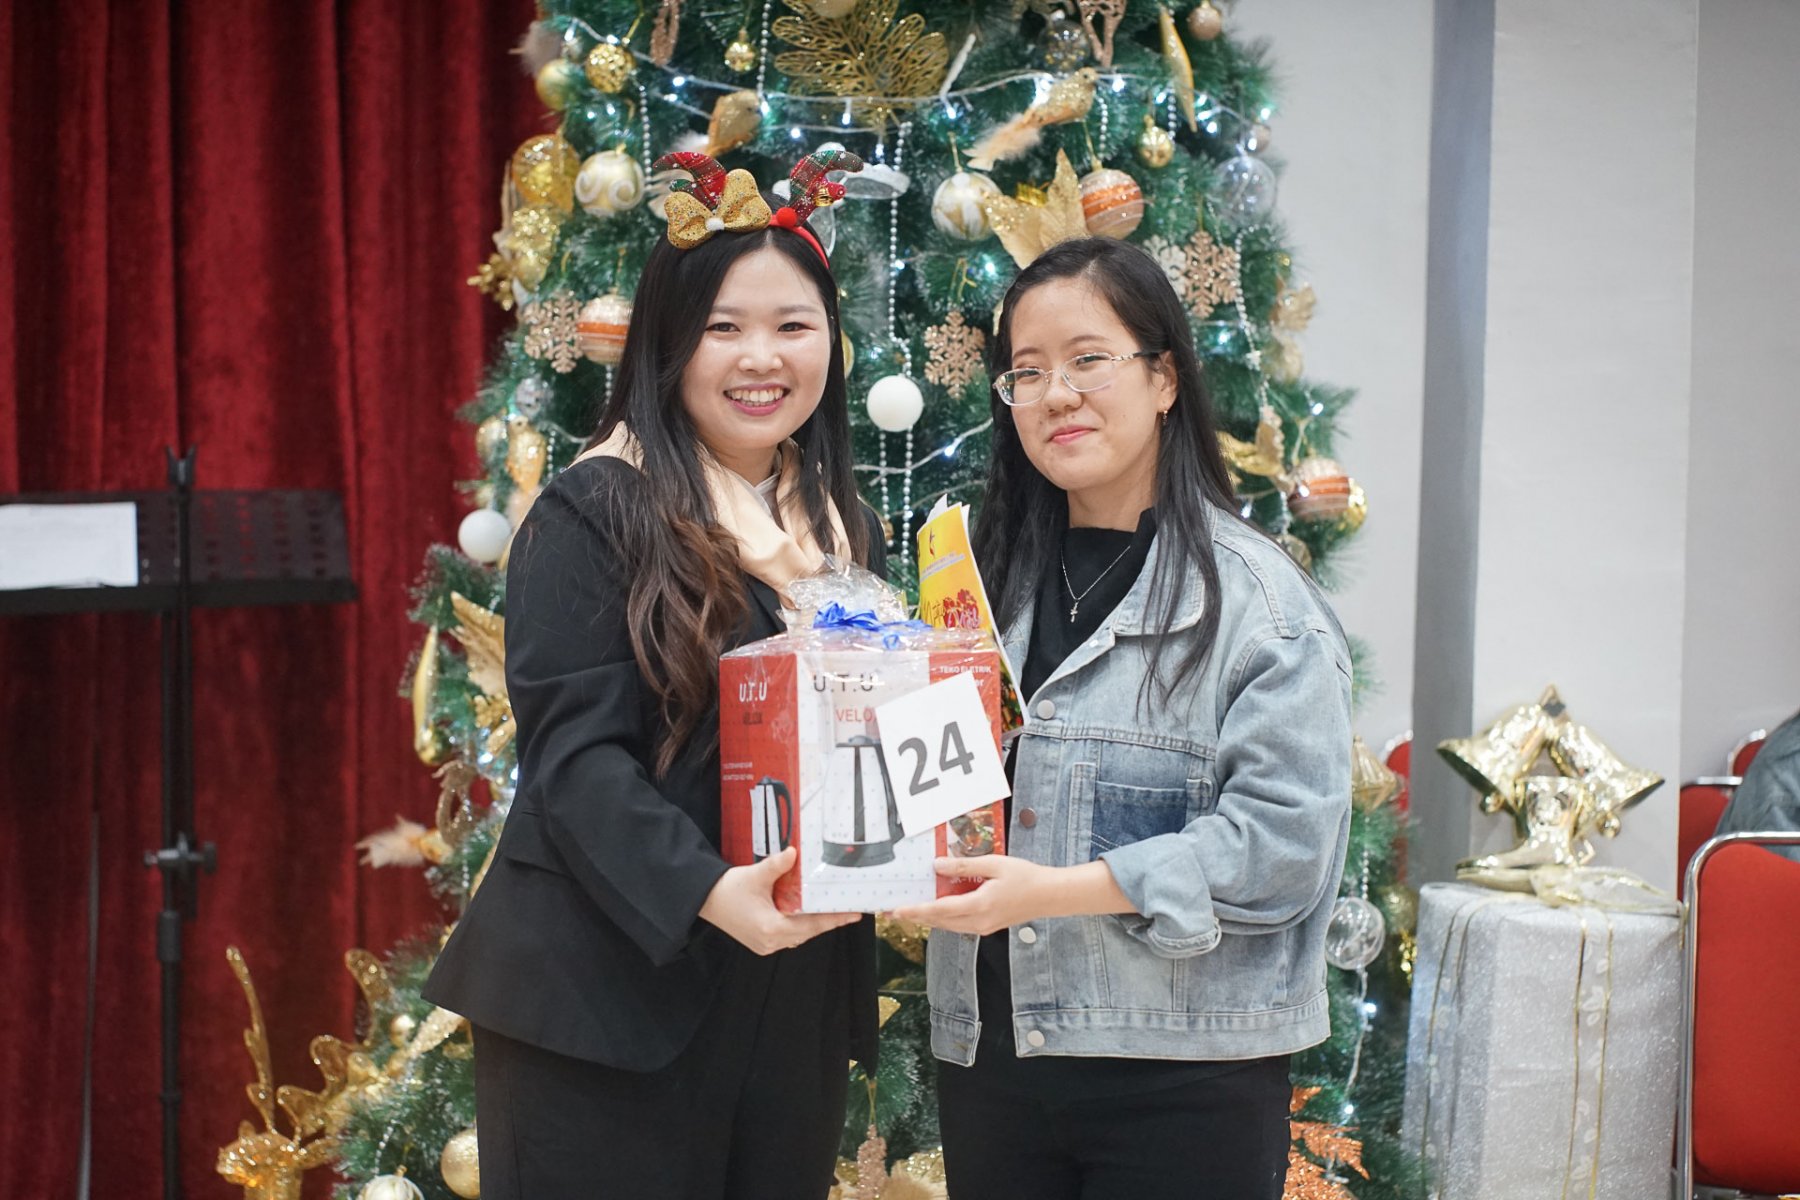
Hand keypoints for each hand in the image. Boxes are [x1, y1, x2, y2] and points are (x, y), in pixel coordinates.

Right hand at [698, 846, 861, 954]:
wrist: (704, 900)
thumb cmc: (728, 889)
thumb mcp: (754, 875)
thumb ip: (776, 865)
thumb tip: (794, 852)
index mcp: (772, 928)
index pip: (811, 924)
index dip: (834, 918)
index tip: (853, 913)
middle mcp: (771, 941)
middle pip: (809, 932)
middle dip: (829, 921)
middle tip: (851, 911)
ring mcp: (766, 945)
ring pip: (800, 936)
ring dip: (816, 924)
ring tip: (835, 913)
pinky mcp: (762, 942)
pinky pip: (789, 936)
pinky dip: (802, 927)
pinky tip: (810, 916)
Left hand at [889, 856, 1060, 935]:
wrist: (1049, 896)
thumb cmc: (1026, 877)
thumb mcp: (994, 864)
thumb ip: (964, 866)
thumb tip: (938, 866)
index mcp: (980, 905)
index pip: (940, 910)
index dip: (916, 910)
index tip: (897, 910)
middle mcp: (979, 921)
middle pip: (939, 921)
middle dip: (915, 917)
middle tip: (892, 911)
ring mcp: (983, 927)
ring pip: (947, 925)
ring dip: (927, 918)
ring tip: (908, 911)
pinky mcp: (986, 927)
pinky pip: (958, 924)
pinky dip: (943, 918)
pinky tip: (935, 908)